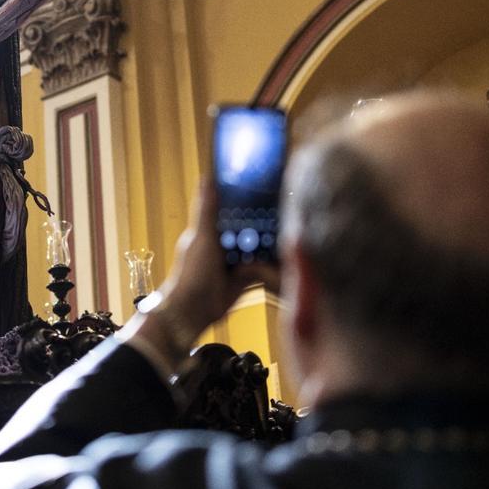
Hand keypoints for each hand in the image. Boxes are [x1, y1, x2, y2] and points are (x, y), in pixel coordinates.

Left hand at [133, 179, 279, 363]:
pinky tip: (292, 254)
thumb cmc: (191, 272)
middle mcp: (225, 243)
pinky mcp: (247, 278)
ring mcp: (237, 261)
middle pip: (250, 226)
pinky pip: (264, 267)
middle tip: (292, 207)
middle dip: (266, 220)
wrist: (193, 312)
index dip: (248, 197)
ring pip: (259, 246)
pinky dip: (274, 263)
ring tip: (297, 228)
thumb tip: (207, 176)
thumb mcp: (201, 237)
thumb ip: (206, 209)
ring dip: (272, 241)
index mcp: (212, 229)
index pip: (232, 208)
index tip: (269, 184)